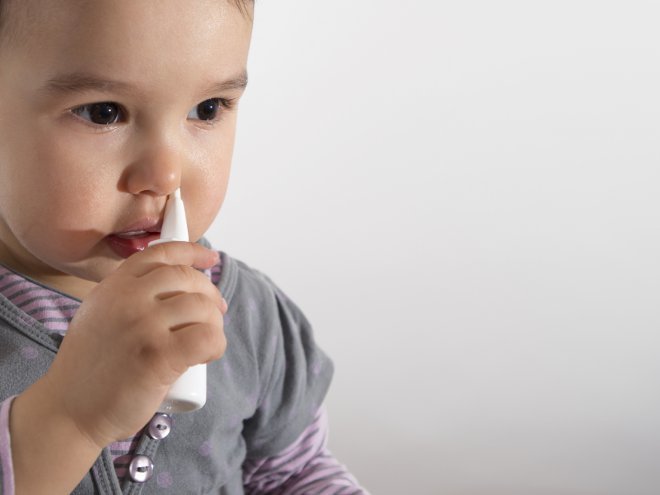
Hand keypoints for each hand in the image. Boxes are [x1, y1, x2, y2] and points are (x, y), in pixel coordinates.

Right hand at [42, 242, 226, 448]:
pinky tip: (207, 356)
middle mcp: (128, 299)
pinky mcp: (159, 355)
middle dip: (210, 295)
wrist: (70, 411)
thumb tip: (177, 287)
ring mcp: (143, 325)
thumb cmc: (91, 370)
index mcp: (114, 286)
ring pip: (203, 307)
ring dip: (215, 324)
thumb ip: (128, 296)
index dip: (193, 252)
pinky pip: (207, 337)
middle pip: (188, 278)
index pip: (161, 253)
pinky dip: (216, 345)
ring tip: (207, 341)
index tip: (210, 259)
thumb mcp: (99, 316)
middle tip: (215, 314)